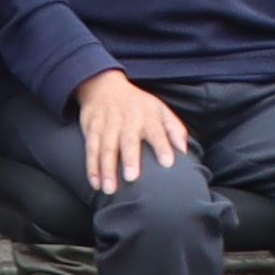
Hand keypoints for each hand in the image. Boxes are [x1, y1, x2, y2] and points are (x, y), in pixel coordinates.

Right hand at [77, 71, 195, 190]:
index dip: (162, 146)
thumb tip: (184, 151)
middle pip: (127, 141)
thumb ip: (174, 129)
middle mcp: (126, 120)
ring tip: (109, 189)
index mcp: (147, 116)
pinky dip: (91, 166)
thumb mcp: (160, 110)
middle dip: (129, 159)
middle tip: (131, 178)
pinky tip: (95, 183)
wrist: (102, 85)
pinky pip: (90, 149)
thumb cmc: (138, 104)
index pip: (157, 132)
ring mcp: (106, 124)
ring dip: (106, 168)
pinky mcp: (91, 128)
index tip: (168, 163)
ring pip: (105, 148)